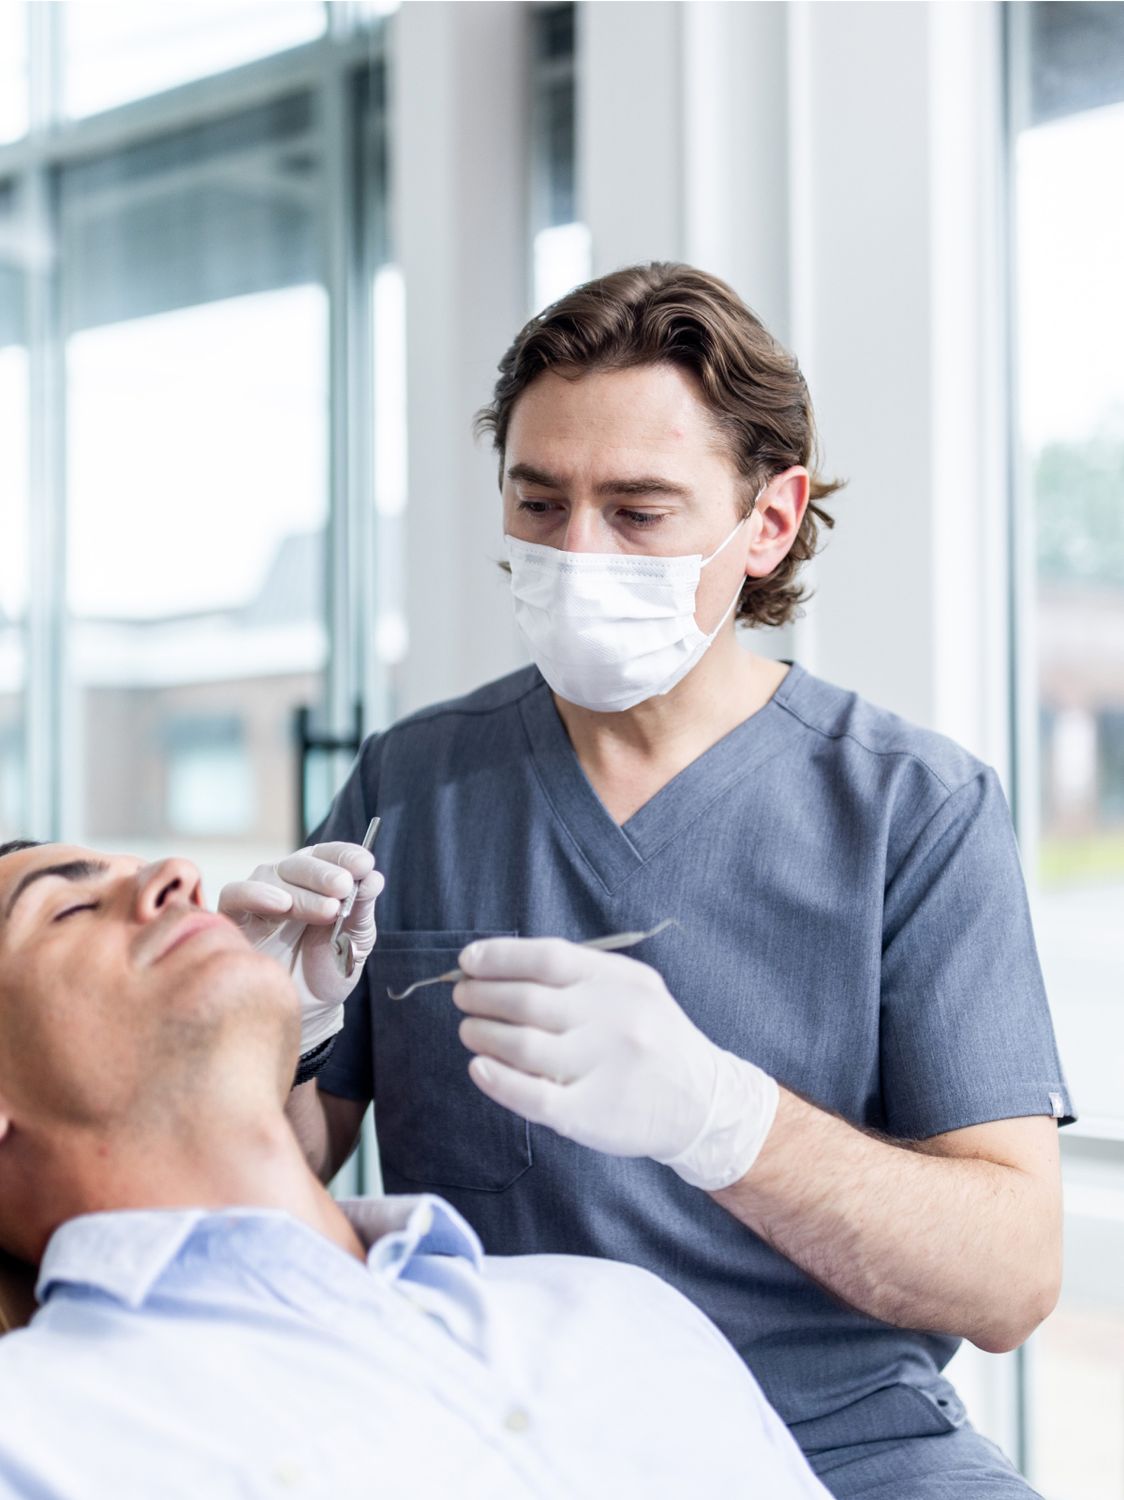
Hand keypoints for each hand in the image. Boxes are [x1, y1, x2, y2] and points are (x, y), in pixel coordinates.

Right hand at [219, 842, 384, 1054]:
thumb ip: (362, 909)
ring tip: (327, 910)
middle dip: (325, 873)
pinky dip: (256, 894)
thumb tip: (375, 877)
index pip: (328, 855)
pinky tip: (281, 904)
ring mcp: (259, 899)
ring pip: (271, 875)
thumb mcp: (356, 941)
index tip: (365, 864)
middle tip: (344, 887)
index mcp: (318, 882)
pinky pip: (236, 894)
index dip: (345, 855)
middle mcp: (287, 883)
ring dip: (301, 890)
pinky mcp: (234, 918)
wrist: (308, 1011)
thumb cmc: (331, 970)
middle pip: (300, 862)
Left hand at [453, 938, 777, 1190]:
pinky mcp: (592, 1114)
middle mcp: (613, 1020)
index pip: (547, 957)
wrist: (702, 1102)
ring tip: (471, 1031)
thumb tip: (498, 966)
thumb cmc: (650, 1038)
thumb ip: (576, 974)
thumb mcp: (631, 987)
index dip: (498, 957)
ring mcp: (603, 1068)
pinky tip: (479, 1069)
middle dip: (481, 996)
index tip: (468, 962)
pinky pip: (532, 1097)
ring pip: (522, 1046)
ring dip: (482, 1034)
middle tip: (463, 998)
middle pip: (526, 1000)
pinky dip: (497, 1081)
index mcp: (618, 982)